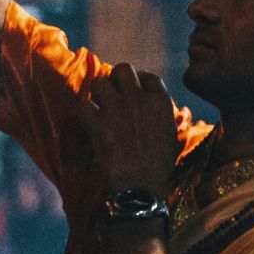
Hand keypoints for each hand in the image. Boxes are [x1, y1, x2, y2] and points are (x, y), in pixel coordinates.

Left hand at [75, 63, 180, 193]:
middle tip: (114, 93)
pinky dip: (85, 112)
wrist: (140, 184)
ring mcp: (115, 109)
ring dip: (98, 93)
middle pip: (123, 69)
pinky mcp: (96, 122)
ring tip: (100, 106)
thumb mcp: (170, 135)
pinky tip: (90, 121)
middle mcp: (137, 99)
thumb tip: (156, 106)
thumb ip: (163, 116)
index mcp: (160, 102)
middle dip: (116, 78)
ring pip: (100, 83)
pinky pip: (83, 105)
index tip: (135, 88)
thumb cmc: (159, 165)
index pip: (149, 77)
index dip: (140, 80)